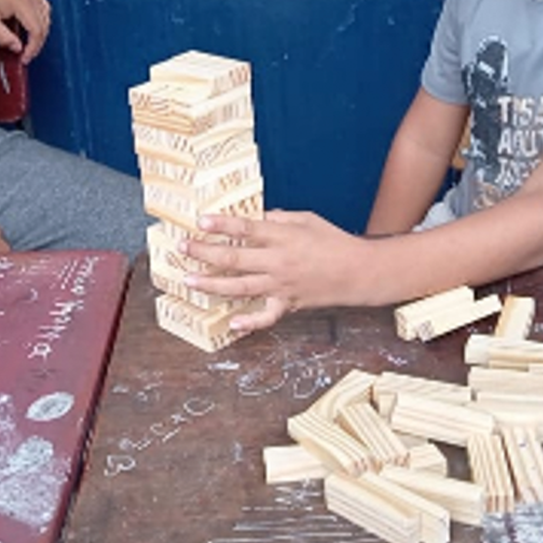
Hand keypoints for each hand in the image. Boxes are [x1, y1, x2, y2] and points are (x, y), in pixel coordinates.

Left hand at [0, 0, 51, 63]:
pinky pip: (43, 6)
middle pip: (44, 25)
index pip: (37, 31)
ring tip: (30, 43)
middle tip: (27, 54)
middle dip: (38, 43)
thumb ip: (2, 37)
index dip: (33, 48)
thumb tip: (17, 48)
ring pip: (46, 16)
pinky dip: (41, 19)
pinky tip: (33, 25)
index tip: (25, 58)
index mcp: (22, 3)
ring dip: (41, 32)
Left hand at [180, 209, 371, 332]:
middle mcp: (279, 262)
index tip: (200, 221)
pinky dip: (250, 324)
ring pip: (241, 288)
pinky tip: (232, 324)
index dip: (222, 225)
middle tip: (182, 248)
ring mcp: (282, 285)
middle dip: (205, 253)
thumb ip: (278, 218)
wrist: (359, 272)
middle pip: (235, 259)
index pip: (247, 229)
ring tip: (190, 280)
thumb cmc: (334, 241)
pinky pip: (267, 317)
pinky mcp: (289, 303)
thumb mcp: (307, 219)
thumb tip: (254, 218)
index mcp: (284, 237)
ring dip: (212, 285)